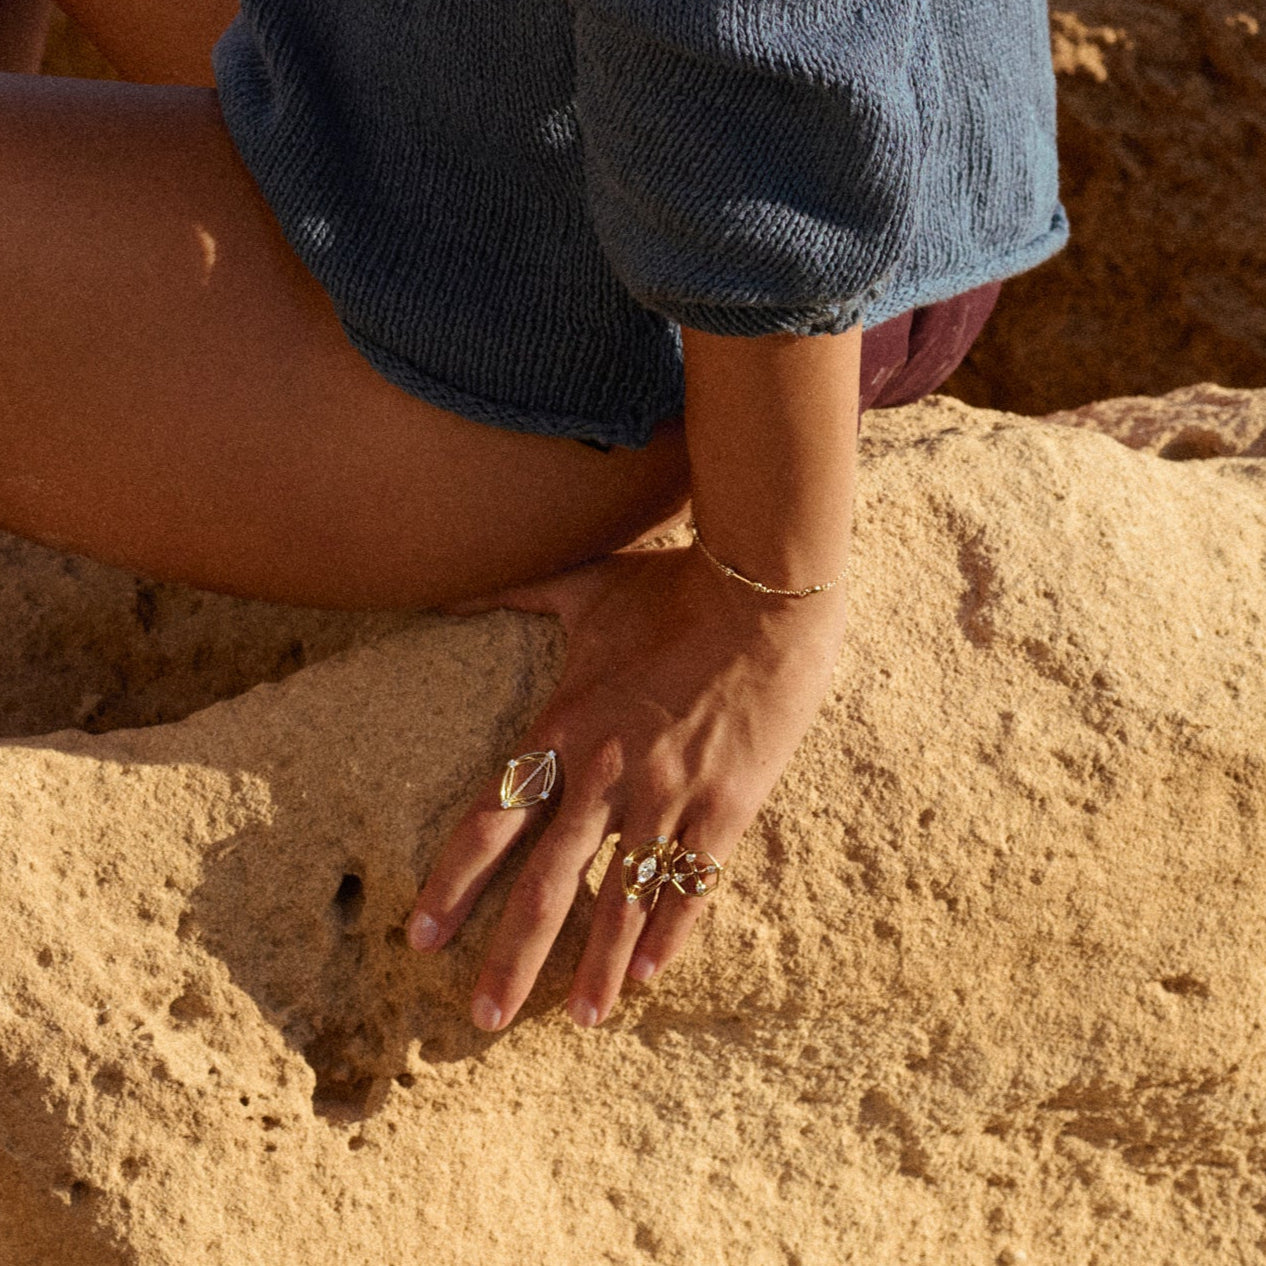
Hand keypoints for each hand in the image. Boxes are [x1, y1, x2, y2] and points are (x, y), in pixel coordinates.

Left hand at [406, 541, 848, 1029]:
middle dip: (511, 957)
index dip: (453, 884)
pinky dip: (671, 932)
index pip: (491, 821)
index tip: (423, 937)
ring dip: (599, 967)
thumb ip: (512, 591)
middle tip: (483, 1019)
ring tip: (579, 1020)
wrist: (765, 594)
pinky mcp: (727, 806)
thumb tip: (446, 587)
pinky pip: (692, 883)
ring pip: (623, 900)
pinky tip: (652, 974)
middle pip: (547, 884)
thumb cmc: (672, 589)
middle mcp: (607, 775)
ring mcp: (669, 796)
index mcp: (565, 728)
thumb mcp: (585, 586)